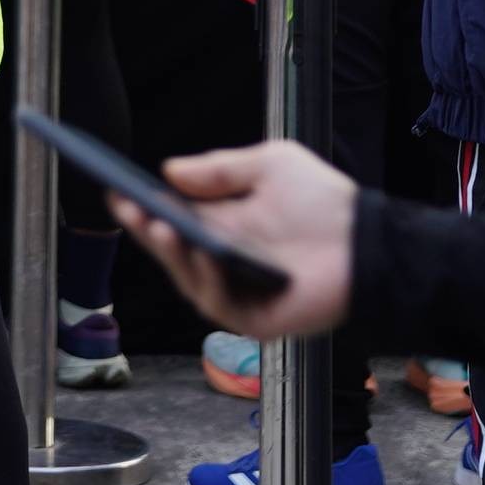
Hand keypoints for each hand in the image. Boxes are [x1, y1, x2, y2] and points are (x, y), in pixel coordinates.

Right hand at [110, 139, 356, 341]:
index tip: (117, 190)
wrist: (367, 242)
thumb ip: (220, 169)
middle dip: (147, 229)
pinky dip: (209, 279)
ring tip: (160, 225)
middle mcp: (222, 260)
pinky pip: (220, 303)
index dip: (143, 208)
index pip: (171, 219)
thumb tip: (168, 172)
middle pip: (171, 250)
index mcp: (221, 225)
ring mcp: (236, 292)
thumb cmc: (323, 203)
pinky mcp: (255, 319)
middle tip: (130, 208)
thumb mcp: (269, 165)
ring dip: (171, 253)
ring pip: (188, 277)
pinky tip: (208, 255)